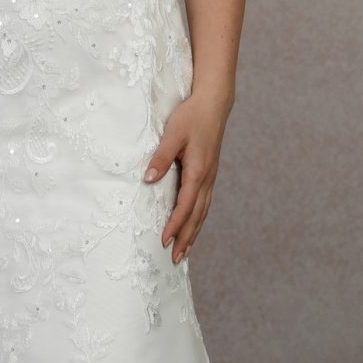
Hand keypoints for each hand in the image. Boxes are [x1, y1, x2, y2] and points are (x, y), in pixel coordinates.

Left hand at [142, 91, 231, 265]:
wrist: (214, 103)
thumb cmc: (192, 116)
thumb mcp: (172, 134)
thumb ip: (160, 158)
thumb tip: (148, 180)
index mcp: (198, 171)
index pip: (185, 205)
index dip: (175, 225)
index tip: (164, 241)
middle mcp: (207, 178)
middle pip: (196, 216)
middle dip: (186, 238)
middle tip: (175, 259)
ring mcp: (210, 178)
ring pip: (202, 212)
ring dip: (193, 233)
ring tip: (184, 252)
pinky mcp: (209, 174)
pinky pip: (204, 204)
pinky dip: (197, 220)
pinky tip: (192, 227)